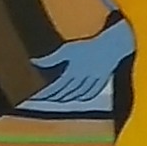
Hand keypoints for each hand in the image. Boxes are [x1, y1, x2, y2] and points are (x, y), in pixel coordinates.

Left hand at [23, 19, 137, 110]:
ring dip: (66, 98)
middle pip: (65, 92)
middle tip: (43, 100)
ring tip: (57, 100)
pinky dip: (83, 96)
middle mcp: (82, 79)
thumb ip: (51, 59)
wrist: (113, 45)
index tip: (36, 97)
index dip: (45, 93)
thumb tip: (34, 62)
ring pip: (77, 94)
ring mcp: (93, 81)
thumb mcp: (67, 50)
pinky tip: (78, 97)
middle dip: (53, 97)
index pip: (56, 87)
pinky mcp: (102, 80)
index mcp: (73, 72)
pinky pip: (91, 93)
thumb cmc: (89, 46)